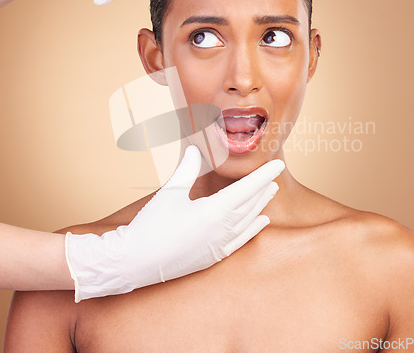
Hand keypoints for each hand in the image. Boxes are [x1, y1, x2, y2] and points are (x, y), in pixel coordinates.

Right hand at [65, 145, 284, 301]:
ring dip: (261, 205)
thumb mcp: (170, 193)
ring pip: (248, 221)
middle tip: (274, 174)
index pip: (246, 189)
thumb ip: (186, 169)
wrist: (135, 263)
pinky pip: (242, 240)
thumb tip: (194, 149)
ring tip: (271, 192)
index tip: (278, 165)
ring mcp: (219, 245)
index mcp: (212, 212)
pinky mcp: (214, 256)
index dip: (263, 176)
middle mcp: (221, 230)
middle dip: (264, 188)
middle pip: (250, 204)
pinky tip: (263, 222)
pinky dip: (254, 229)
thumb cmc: (151, 226)